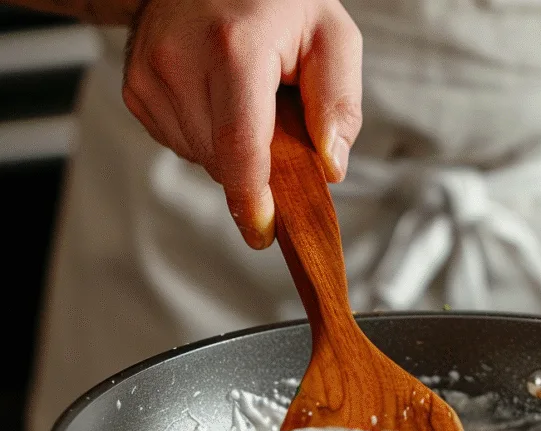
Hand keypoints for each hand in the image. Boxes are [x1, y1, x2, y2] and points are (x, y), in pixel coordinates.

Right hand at [122, 0, 362, 248]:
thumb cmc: (274, 1)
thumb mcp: (330, 36)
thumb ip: (339, 102)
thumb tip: (330, 165)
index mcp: (234, 49)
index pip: (240, 146)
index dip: (252, 199)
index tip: (262, 232)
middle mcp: (181, 60)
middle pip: (223, 160)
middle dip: (258, 163)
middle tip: (278, 121)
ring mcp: (150, 75)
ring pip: (201, 157)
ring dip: (232, 148)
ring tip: (246, 99)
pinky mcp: (136, 87)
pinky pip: (181, 142)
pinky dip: (208, 135)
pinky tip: (218, 98)